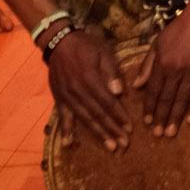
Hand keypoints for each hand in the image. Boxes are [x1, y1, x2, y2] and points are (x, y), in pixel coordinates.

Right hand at [48, 27, 131, 149]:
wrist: (59, 42)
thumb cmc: (86, 45)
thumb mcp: (103, 52)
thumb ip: (110, 72)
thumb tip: (119, 93)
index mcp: (90, 79)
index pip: (108, 103)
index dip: (119, 116)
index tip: (130, 129)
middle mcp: (78, 92)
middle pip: (97, 115)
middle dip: (112, 130)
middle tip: (124, 145)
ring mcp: (67, 97)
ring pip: (84, 119)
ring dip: (98, 134)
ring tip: (109, 147)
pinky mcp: (59, 98)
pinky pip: (63, 116)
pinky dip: (66, 130)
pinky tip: (69, 144)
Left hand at [131, 8, 189, 136]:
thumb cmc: (180, 28)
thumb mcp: (158, 43)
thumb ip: (147, 65)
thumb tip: (136, 86)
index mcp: (162, 62)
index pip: (154, 90)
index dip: (150, 107)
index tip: (147, 122)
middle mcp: (176, 69)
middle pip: (167, 98)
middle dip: (162, 117)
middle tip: (158, 135)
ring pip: (183, 98)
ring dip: (176, 117)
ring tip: (171, 132)